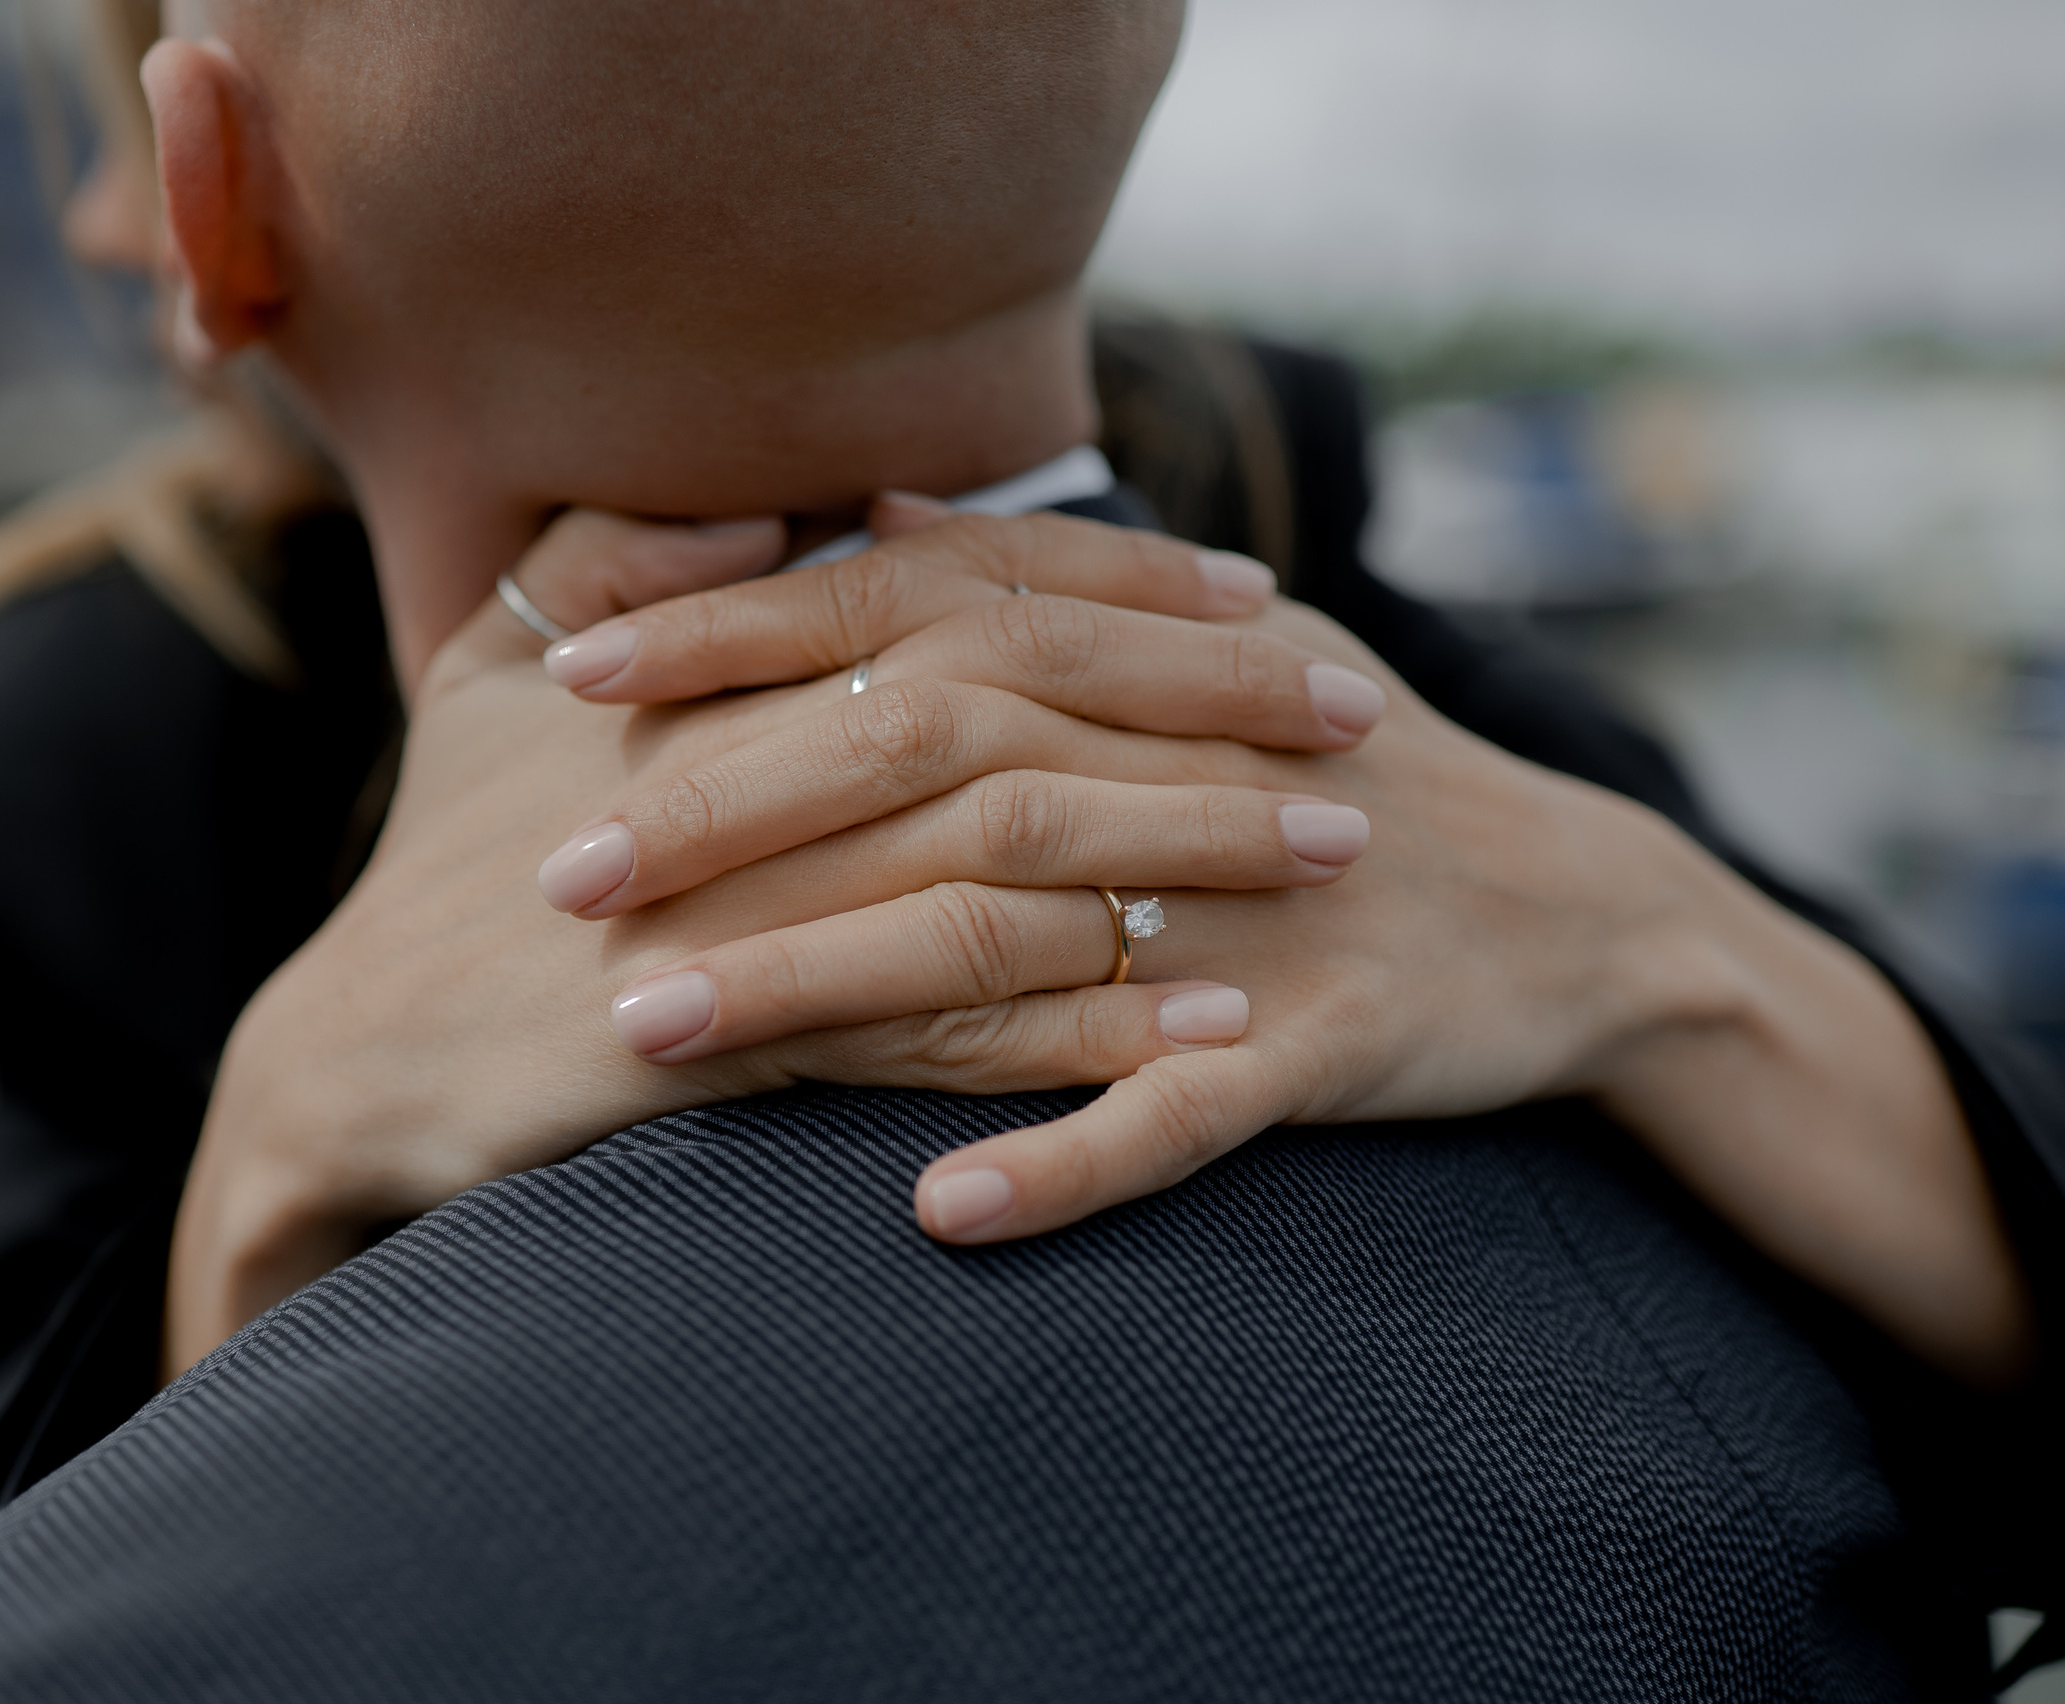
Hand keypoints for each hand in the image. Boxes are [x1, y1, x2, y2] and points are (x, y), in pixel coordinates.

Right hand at [167, 506, 1375, 1371]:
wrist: (359, 1052)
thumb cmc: (439, 853)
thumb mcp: (494, 663)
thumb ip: (623, 559)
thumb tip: (772, 518)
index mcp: (720, 663)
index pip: (967, 595)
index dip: (1125, 585)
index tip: (1258, 591)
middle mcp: (752, 764)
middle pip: (1030, 711)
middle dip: (1208, 704)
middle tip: (1362, 708)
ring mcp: (760, 906)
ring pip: (1019, 866)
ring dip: (1189, 860)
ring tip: (1335, 855)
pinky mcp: (754, 1044)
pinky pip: (959, 1032)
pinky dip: (1092, 1028)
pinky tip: (1212, 1028)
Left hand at [569, 579, 2031, 1385]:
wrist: (1576, 910)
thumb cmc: (1339, 778)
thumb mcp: (1207, 651)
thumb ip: (1030, 582)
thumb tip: (867, 512)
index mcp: (1136, 659)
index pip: (899, 615)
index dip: (728, 632)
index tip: (562, 670)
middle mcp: (1181, 761)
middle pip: (923, 761)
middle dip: (726, 815)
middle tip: (555, 879)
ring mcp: (1255, 908)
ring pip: (1008, 938)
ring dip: (821, 991)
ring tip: (649, 1042)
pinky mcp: (1333, 1044)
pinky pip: (1183, 1117)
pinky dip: (1064, 1162)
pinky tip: (934, 1215)